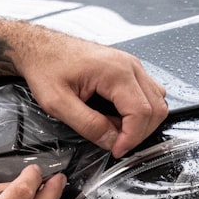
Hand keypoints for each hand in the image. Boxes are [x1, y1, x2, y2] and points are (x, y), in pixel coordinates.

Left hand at [18, 31, 167, 157]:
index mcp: (115, 72)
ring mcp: (131, 65)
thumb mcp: (57, 103)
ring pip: (156, 101)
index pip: (142, 112)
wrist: (41, 48)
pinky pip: (147, 93)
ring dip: (141, 122)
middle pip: (156, 108)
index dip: (132, 138)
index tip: (117, 150)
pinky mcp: (127, 69)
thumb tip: (111, 140)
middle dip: (138, 133)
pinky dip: (138, 111)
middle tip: (115, 144)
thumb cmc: (46, 67)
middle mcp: (129, 65)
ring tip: (114, 130)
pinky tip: (116, 117)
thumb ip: (87, 124)